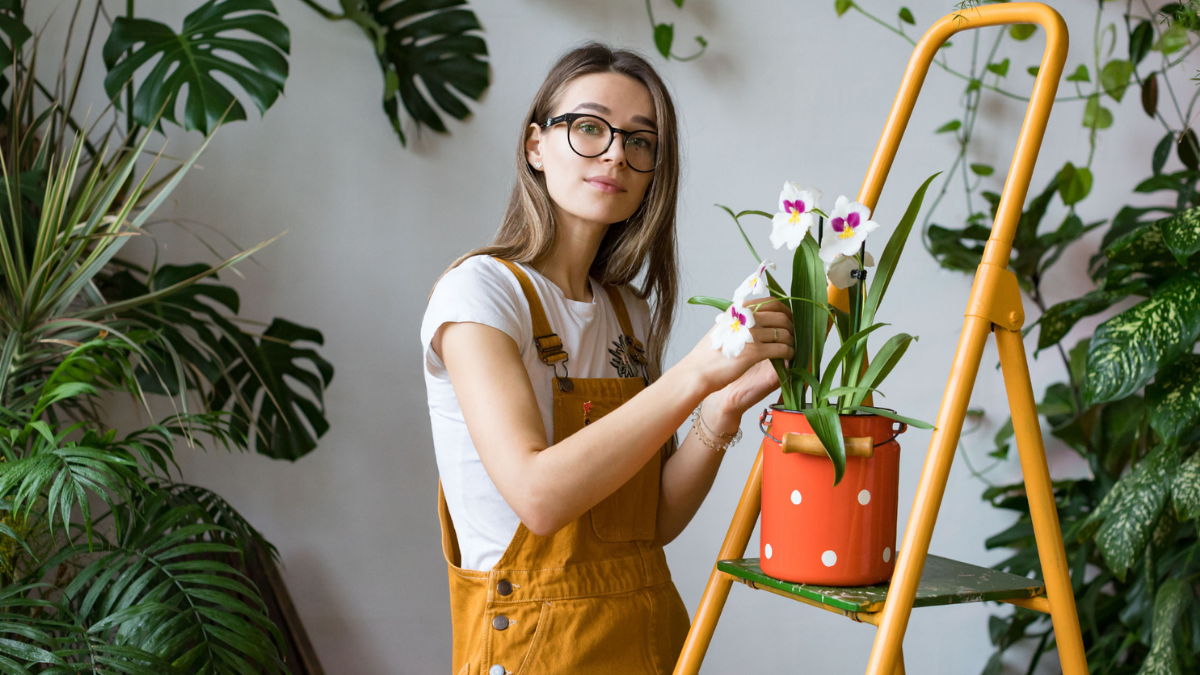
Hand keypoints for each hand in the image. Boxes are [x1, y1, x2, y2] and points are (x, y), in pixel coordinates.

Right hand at [679, 297, 793, 395]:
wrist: (696, 373)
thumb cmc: (709, 354)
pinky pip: (781, 349)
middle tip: (796, 336)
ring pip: (784, 333)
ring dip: (792, 341)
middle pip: (781, 316)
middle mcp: (745, 318)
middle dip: (793, 327)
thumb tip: (757, 315)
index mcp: (738, 309)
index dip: (786, 311)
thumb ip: (740, 319)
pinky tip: (789, 358)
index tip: (790, 320)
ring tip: (793, 348)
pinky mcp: (753, 352)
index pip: (772, 302)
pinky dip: (789, 353)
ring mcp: (750, 334)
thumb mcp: (723, 327)